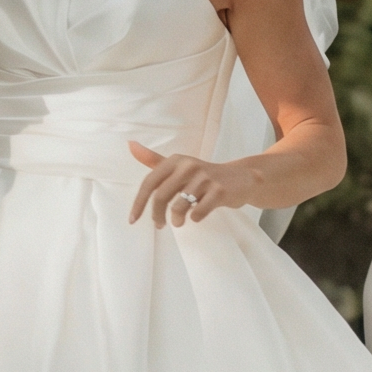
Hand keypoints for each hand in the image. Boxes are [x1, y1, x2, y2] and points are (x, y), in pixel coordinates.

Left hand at [127, 142, 252, 225]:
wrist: (241, 178)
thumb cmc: (204, 176)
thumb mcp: (179, 166)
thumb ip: (154, 160)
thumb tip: (130, 145)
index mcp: (176, 160)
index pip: (150, 182)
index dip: (139, 203)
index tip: (133, 220)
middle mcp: (189, 166)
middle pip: (161, 197)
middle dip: (156, 216)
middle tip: (159, 226)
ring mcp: (205, 178)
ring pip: (179, 207)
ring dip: (176, 220)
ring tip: (179, 222)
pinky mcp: (219, 191)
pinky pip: (198, 212)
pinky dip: (195, 218)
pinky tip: (198, 216)